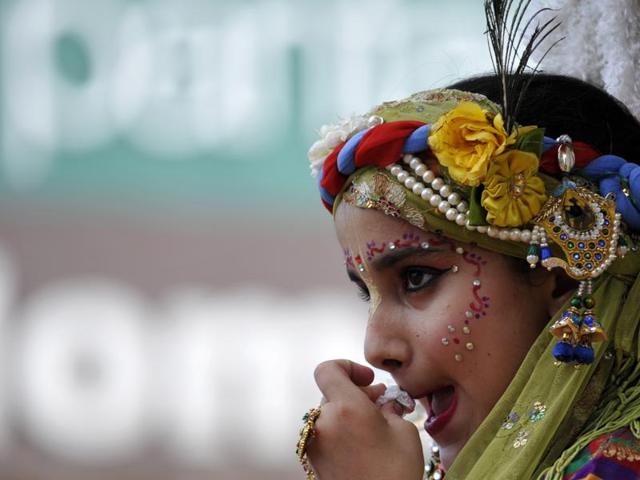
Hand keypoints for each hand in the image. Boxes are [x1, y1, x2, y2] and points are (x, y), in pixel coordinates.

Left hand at [306, 359, 423, 479]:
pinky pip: (325, 433)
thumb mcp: (404, 431)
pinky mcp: (312, 460)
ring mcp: (314, 443)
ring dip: (348, 412)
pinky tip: (363, 442)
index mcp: (345, 408)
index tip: (368, 380)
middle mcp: (323, 423)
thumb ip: (389, 406)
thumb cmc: (397, 473)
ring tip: (375, 425)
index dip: (347, 367)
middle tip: (381, 403)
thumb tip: (383, 400)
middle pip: (331, 392)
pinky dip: (340, 430)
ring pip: (328, 413)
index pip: (328, 369)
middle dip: (356, 393)